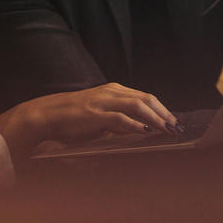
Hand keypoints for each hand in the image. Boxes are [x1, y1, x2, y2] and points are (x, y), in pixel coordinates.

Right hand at [0, 83, 177, 161]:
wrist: (46, 115)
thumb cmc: (71, 117)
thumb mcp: (98, 113)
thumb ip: (116, 118)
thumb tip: (137, 130)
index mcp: (112, 90)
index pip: (144, 96)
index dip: (161, 108)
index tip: (172, 120)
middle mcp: (110, 92)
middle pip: (146, 99)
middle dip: (163, 113)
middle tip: (175, 127)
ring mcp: (102, 102)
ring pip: (137, 106)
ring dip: (155, 119)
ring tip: (166, 130)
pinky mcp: (94, 115)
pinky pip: (120, 119)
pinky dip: (135, 125)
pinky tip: (145, 131)